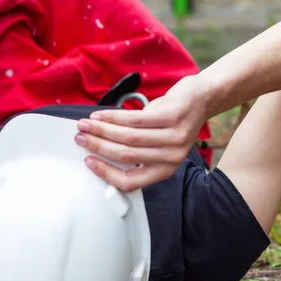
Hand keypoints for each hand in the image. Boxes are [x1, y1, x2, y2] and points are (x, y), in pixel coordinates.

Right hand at [75, 75, 209, 190]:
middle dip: (97, 146)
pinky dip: (113, 116)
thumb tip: (97, 149)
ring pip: (128, 137)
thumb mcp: (156, 143)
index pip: (130, 182)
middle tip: (79, 137)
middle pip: (125, 156)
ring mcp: (174, 137)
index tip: (88, 161)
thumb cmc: (171, 122)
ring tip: (85, 124)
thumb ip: (133, 151)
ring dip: (101, 130)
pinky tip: (100, 114)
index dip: (106, 173)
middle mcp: (172, 157)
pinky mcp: (173, 116)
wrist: (201, 98)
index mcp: (165, 169)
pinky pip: (135, 119)